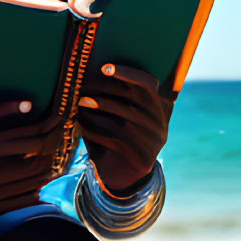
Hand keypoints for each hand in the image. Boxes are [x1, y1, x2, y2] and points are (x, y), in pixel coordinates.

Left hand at [76, 63, 173, 194]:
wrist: (124, 173)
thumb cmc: (118, 136)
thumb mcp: (123, 116)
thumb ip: (118, 97)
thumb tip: (93, 73)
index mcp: (159, 107)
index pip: (148, 83)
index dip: (127, 73)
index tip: (104, 67)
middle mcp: (160, 122)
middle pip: (135, 98)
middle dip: (107, 89)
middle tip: (83, 85)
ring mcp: (152, 140)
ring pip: (124, 120)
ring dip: (100, 108)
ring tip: (81, 101)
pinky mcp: (141, 156)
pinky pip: (116, 140)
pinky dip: (96, 131)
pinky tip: (80, 126)